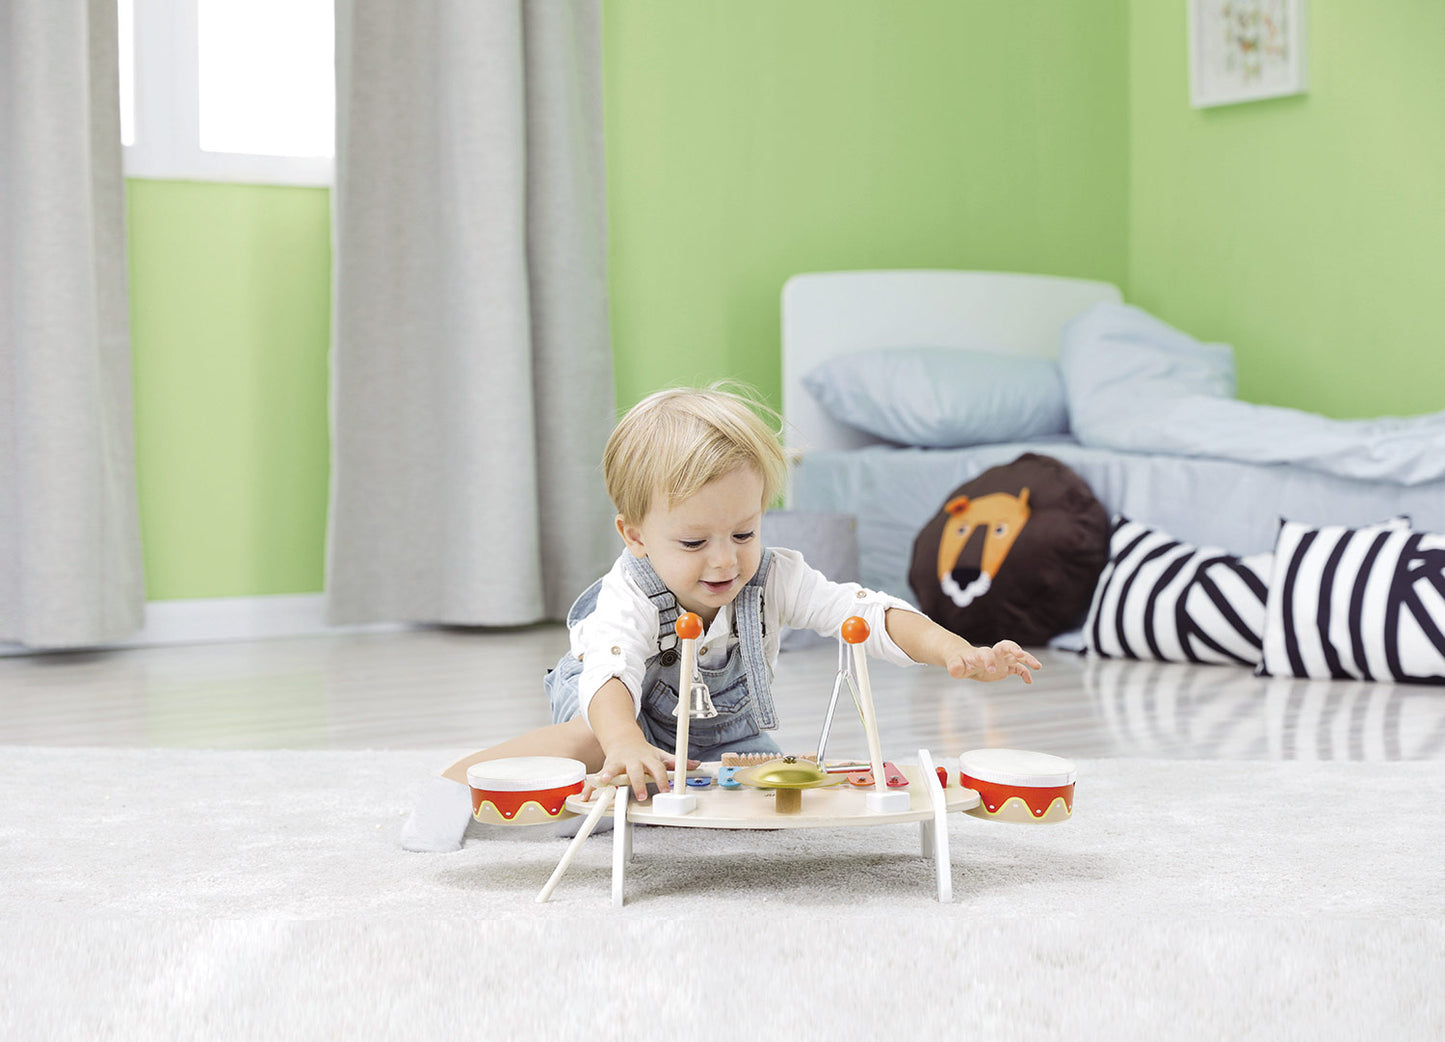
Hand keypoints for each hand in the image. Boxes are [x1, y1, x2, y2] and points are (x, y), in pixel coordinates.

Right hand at [580, 740, 697, 802]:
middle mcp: (632, 761)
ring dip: (607, 776)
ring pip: (612, 769)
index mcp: (647, 758)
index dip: (663, 778)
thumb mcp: (660, 755)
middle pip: (635, 771)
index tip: (666, 789)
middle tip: (641, 795)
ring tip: (603, 782)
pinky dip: (590, 787)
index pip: (657, 768)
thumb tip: (695, 764)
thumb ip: (676, 762)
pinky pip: (596, 778)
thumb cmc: (643, 752)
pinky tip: (584, 795)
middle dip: (637, 783)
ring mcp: (617, 763)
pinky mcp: (605, 768)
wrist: (623, 739)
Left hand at [944, 639, 1041, 683]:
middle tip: (1021, 654)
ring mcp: (1001, 660)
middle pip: (1006, 646)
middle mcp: (994, 654)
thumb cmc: (958, 661)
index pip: (987, 653)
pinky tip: (1029, 681)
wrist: (964, 660)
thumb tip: (955, 671)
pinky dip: (1025, 673)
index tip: (991, 670)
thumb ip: (955, 667)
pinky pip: (1018, 668)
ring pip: (1017, 655)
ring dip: (1027, 659)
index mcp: (981, 653)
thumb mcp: (954, 664)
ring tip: (1038, 666)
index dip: (989, 660)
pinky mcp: (1005, 667)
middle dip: (1014, 648)